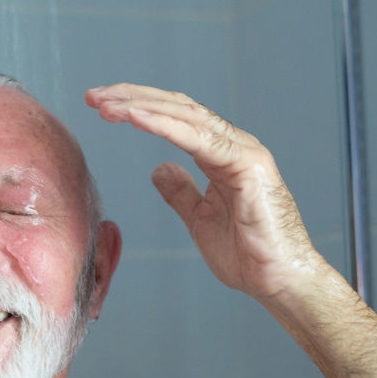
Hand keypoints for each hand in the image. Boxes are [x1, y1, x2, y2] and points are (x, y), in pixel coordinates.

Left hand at [85, 83, 320, 300]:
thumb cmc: (248, 256)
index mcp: (224, 154)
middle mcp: (236, 145)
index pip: (177, 118)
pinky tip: (135, 117)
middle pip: (178, 107)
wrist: (281, 282)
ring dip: (142, 105)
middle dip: (133, 97)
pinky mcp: (248, 166)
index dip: (139, 107)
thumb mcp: (200, 219)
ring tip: (106, 103)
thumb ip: (181, 192)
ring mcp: (245, 152)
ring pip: (186, 116)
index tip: (102, 106)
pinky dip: (164, 125)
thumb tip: (159, 169)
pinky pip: (199, 139)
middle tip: (94, 95)